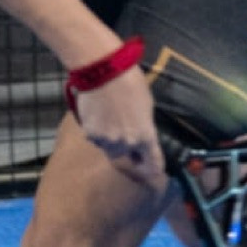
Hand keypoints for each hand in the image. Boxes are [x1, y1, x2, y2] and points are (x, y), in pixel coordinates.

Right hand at [74, 65, 166, 191]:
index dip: (155, 170)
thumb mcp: (147, 106)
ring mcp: (106, 140)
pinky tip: (100, 116)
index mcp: (145, 136)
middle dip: (131, 157)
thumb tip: (141, 136)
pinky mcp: (90, 134)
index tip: (156, 174)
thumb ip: (144, 127)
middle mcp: (126, 144)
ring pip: (110, 150)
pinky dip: (99, 133)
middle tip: (131, 148)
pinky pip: (97, 139)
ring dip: (113, 143)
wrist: (103, 71)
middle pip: (128, 161)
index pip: (153, 163)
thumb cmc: (131, 83)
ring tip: (112, 122)